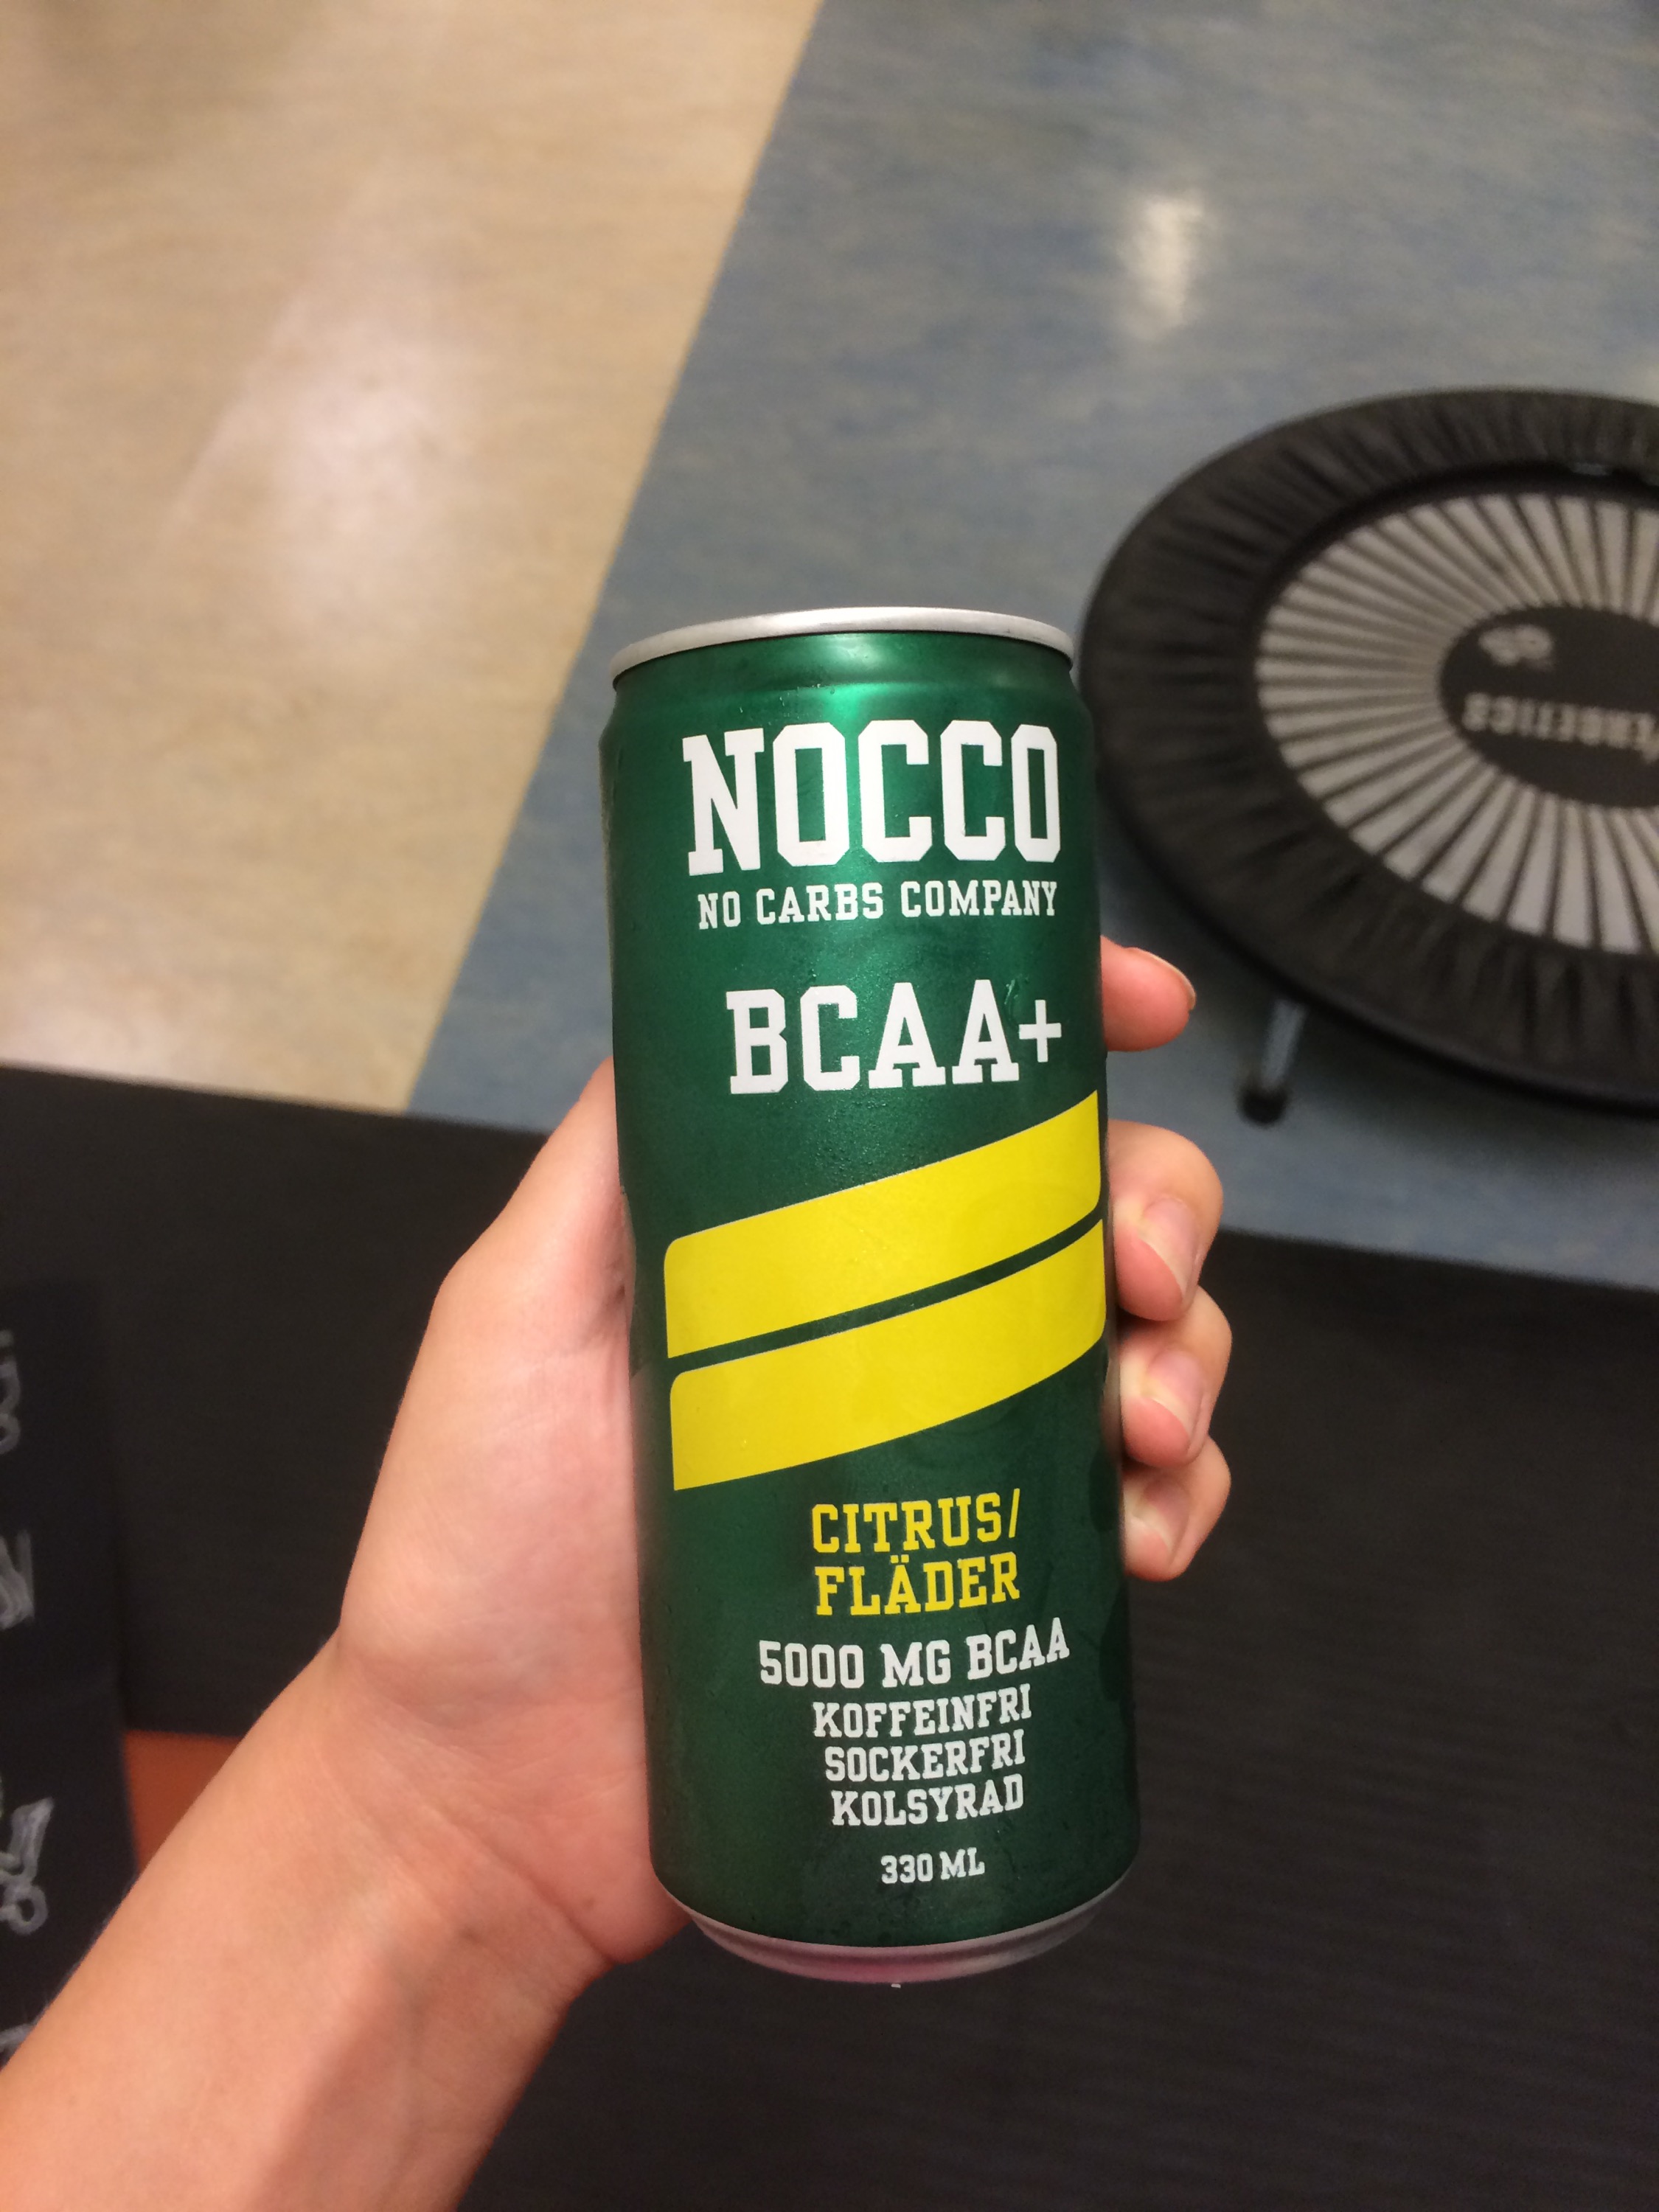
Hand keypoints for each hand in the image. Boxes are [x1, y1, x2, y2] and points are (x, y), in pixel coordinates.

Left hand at [326, 937, 1230, 1979]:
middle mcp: (886, 1326)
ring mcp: (943, 1454)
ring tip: (1142, 1423)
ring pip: (1135, 1349)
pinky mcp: (978, 1579)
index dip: (1067, 1029)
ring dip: (1189, 1360)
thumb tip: (704, 1000)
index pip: (952, 1100)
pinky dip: (1177, 1503)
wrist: (493, 1796)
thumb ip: (609, 1156)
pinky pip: (1131, 1511)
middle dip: (1160, 1204)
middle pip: (1078, 1209)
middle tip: (1140, 1267)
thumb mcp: (514, 1304)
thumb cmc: (477, 1543)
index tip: (1148, 1005)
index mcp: (797, 1237)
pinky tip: (1139, 1535)